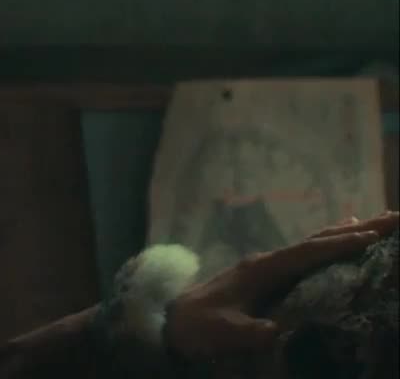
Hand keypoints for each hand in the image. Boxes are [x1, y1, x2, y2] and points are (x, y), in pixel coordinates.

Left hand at [163, 210, 398, 359]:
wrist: (173, 321)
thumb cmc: (199, 326)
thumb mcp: (225, 332)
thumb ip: (251, 332)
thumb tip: (276, 331)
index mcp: (261, 269)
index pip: (308, 253)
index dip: (340, 245)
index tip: (372, 236)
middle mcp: (268, 260)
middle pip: (317, 240)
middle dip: (356, 230)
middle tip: (394, 218)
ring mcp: (268, 265)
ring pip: (314, 243)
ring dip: (347, 233)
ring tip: (378, 221)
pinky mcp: (268, 274)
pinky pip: (306, 254)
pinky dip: (329, 242)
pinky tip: (342, 235)